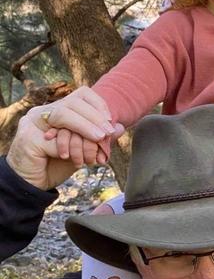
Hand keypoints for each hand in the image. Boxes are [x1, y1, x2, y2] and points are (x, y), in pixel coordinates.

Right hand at [6, 97, 122, 189]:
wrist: (31, 183)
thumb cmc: (56, 165)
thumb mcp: (82, 150)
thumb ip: (97, 137)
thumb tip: (120, 127)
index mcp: (58, 111)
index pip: (81, 95)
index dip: (98, 105)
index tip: (110, 120)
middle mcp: (44, 112)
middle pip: (72, 103)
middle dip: (94, 117)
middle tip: (107, 132)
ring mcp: (32, 123)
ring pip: (62, 115)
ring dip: (84, 127)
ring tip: (99, 138)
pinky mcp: (27, 138)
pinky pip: (52, 139)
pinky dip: (68, 148)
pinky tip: (75, 159)